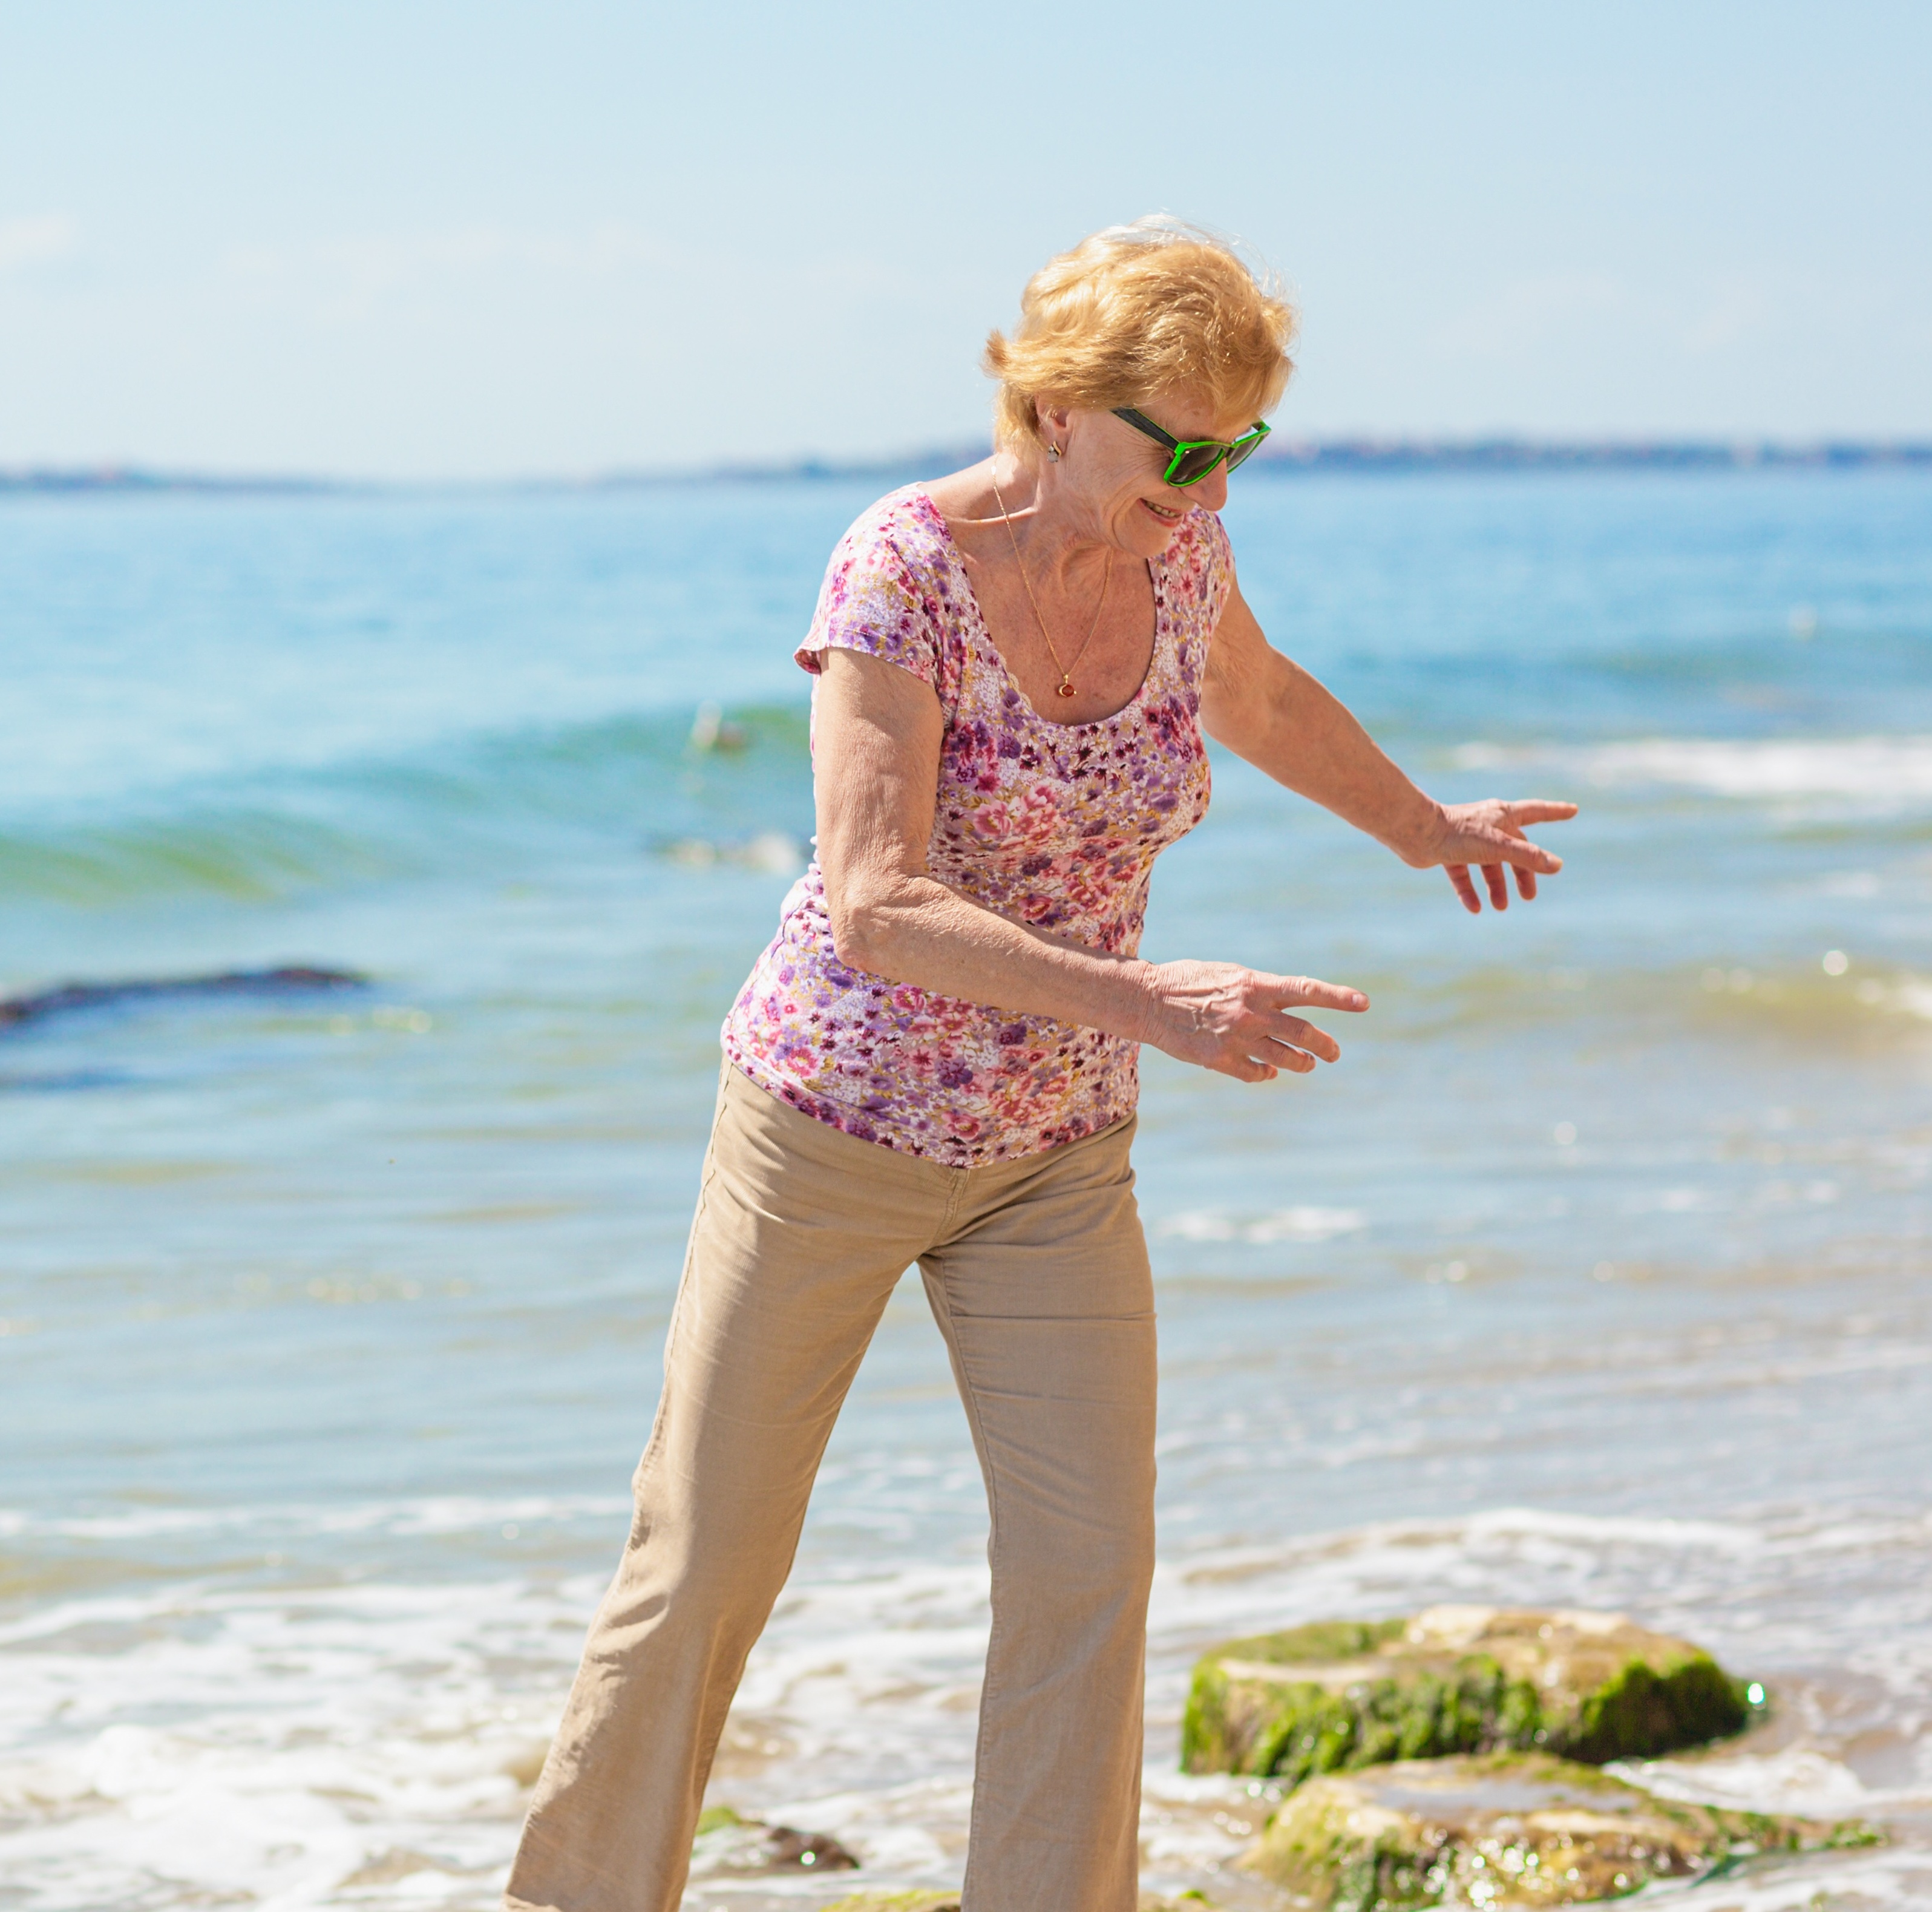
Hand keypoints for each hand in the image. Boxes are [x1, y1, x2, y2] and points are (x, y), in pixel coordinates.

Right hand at [1141, 961, 1368, 1082]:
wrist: (1147, 1000)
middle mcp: (1250, 1012)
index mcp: (1255, 985)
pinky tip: (1267, 1072)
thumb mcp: (1229, 975)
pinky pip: (1255, 1073)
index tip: (1363, 1003)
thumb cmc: (1189, 982)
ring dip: (1301, 1064)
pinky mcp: (1218, 1059)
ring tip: (1307, 1065)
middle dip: (1325, 1046)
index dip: (1337, 997)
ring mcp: (1235, 1038)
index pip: (1306, 990)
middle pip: (1303, 1033)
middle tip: (1334, 1053)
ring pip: (1284, 1059)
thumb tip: (1288, 1004)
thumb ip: (1260, 991)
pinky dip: (1266, 1074)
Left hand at [1415, 798, 1577, 912]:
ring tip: (1500, 907)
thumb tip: (1556, 866)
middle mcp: (1487, 825)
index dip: (1556, 812)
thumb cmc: (1458, 833)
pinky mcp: (1448, 852)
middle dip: (1523, 873)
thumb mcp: (1498, 846)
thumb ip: (1527, 857)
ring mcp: (1467, 839)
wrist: (1415, 833)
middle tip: (1529, 896)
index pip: (1537, 812)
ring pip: (1488, 865)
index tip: (1573, 810)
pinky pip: (1463, 875)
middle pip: (1514, 849)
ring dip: (1496, 886)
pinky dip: (1469, 891)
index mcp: (1502, 815)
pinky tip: (1474, 908)